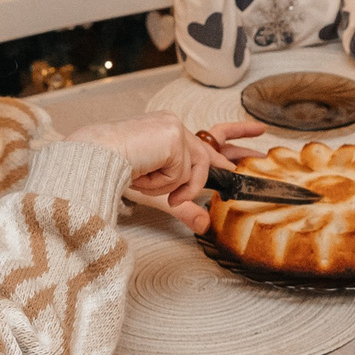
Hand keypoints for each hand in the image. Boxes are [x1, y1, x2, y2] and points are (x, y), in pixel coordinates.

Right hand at [68, 115, 261, 232]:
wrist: (92, 161)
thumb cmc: (116, 173)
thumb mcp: (159, 193)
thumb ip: (184, 206)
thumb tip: (204, 225)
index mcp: (171, 136)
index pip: (208, 137)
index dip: (234, 138)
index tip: (256, 133)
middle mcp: (175, 129)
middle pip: (215, 141)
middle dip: (241, 141)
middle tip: (263, 141)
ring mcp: (175, 130)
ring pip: (195, 168)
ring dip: (173, 185)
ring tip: (148, 185)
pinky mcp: (172, 137)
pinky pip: (180, 173)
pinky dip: (162, 183)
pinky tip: (143, 175)